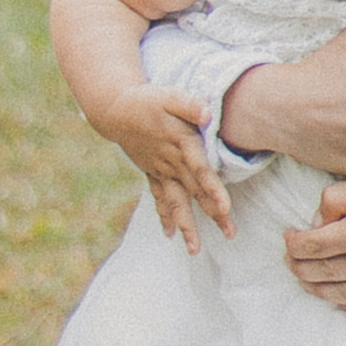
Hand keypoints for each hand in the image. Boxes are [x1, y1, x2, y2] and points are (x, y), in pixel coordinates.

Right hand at [85, 80, 234, 252]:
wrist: (114, 109)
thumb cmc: (147, 100)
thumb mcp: (169, 96)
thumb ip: (190, 105)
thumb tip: (208, 114)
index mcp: (180, 144)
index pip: (200, 170)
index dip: (213, 188)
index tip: (225, 208)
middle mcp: (171, 162)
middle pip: (195, 192)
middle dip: (212, 214)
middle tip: (230, 234)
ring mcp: (160, 170)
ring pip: (175, 201)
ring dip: (186, 225)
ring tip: (194, 249)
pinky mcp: (152, 171)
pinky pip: (158, 198)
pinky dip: (164, 215)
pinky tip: (169, 234)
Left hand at [284, 152, 345, 317]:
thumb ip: (335, 201)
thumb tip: (314, 225)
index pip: (310, 248)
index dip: (293, 243)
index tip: (288, 237)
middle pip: (320, 274)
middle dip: (299, 266)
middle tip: (291, 258)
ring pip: (341, 296)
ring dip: (318, 288)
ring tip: (307, 278)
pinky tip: (338, 294)